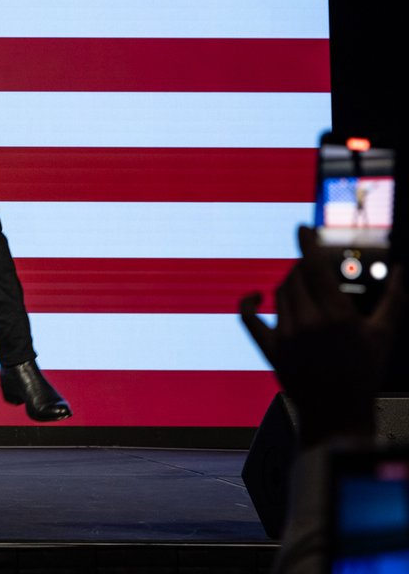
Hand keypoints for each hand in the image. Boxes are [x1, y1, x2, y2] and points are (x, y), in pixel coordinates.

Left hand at [240, 226, 404, 447]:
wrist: (338, 413)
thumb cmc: (363, 372)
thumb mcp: (382, 335)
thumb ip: (394, 299)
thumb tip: (403, 270)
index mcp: (336, 315)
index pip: (314, 267)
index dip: (307, 243)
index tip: (302, 227)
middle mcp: (308, 322)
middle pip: (295, 277)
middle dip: (304, 269)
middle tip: (314, 274)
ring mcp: (286, 336)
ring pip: (279, 293)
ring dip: (289, 286)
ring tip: (305, 294)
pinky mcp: (269, 349)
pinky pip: (248, 318)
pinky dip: (248, 303)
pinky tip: (254, 297)